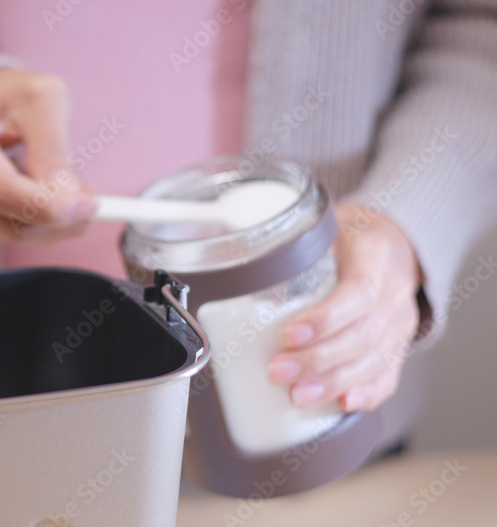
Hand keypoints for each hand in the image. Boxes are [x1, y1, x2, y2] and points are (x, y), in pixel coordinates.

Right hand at [0, 69, 97, 240]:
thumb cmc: (15, 95)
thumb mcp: (43, 100)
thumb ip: (53, 148)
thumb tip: (66, 198)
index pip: (5, 191)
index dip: (51, 207)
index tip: (90, 204)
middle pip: (6, 221)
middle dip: (57, 220)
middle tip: (90, 201)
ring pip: (9, 233)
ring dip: (50, 225)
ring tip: (72, 192)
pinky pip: (6, 233)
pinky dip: (37, 225)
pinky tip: (49, 198)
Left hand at [267, 204, 422, 411]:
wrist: (399, 244)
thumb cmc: (352, 237)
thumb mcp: (328, 226)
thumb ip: (295, 245)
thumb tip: (238, 266)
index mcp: (375, 259)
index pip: (357, 294)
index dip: (323, 320)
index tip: (287, 335)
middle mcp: (394, 294)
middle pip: (362, 335)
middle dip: (317, 360)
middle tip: (278, 373)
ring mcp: (400, 324)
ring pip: (373, 361)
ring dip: (333, 383)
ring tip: (297, 396)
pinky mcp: (399, 345)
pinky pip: (389, 375)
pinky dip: (367, 394)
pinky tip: (343, 405)